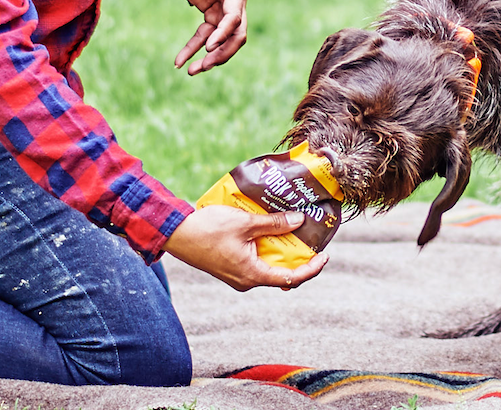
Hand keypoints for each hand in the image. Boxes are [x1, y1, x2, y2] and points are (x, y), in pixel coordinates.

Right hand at [164, 204, 328, 290]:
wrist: (176, 234)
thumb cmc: (208, 229)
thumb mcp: (246, 223)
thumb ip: (274, 223)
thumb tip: (299, 220)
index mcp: (253, 275)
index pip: (292, 279)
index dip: (312, 269)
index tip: (324, 255)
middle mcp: (247, 280)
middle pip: (282, 275)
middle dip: (299, 259)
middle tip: (310, 239)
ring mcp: (238, 276)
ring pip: (269, 268)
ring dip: (282, 252)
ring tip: (292, 231)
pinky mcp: (230, 268)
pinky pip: (256, 262)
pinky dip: (267, 249)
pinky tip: (269, 231)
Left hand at [166, 0, 247, 74]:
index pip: (235, 15)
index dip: (224, 33)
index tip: (208, 48)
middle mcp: (234, 1)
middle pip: (236, 34)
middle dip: (222, 53)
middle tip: (203, 66)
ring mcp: (224, 10)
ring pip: (223, 41)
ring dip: (209, 58)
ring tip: (191, 71)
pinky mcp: (211, 15)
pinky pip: (205, 37)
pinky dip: (194, 49)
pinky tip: (180, 61)